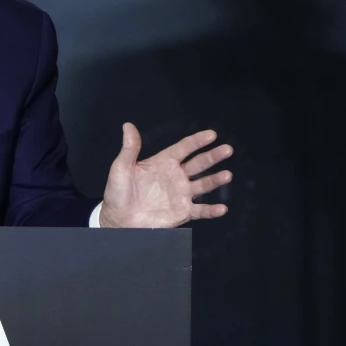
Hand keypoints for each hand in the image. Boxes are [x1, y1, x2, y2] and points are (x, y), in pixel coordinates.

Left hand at [100, 123, 232, 228]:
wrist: (118, 220)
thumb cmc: (118, 193)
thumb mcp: (121, 168)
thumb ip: (129, 148)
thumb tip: (128, 125)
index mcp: (163, 163)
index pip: (184, 148)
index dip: (197, 141)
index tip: (212, 134)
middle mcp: (176, 176)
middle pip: (198, 164)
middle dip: (212, 156)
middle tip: (227, 149)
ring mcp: (181, 194)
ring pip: (203, 185)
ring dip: (215, 180)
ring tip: (227, 175)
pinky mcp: (182, 212)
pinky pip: (200, 211)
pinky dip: (211, 210)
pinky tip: (222, 208)